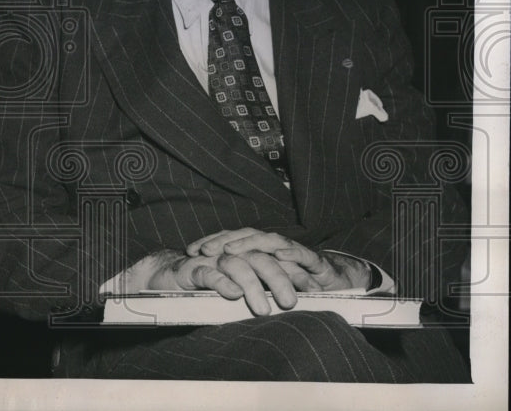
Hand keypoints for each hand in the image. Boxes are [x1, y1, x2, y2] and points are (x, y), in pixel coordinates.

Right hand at [145, 249, 300, 315]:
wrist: (164, 276)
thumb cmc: (205, 286)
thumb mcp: (238, 291)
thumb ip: (260, 294)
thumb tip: (293, 309)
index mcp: (246, 256)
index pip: (276, 259)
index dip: (295, 272)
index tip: (314, 292)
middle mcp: (232, 254)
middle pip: (260, 258)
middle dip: (279, 278)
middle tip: (291, 303)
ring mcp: (211, 259)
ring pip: (237, 264)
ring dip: (252, 286)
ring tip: (263, 309)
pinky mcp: (191, 268)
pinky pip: (208, 272)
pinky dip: (221, 282)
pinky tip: (232, 294)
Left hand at [187, 228, 370, 291]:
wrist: (337, 283)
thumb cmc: (297, 285)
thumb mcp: (264, 286)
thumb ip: (243, 284)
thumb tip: (211, 292)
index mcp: (260, 250)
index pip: (232, 240)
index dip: (212, 243)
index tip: (190, 251)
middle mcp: (275, 247)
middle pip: (246, 236)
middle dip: (223, 241)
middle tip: (204, 250)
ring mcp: (294, 252)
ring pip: (269, 241)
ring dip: (249, 244)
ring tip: (230, 250)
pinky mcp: (316, 262)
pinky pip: (303, 254)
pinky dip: (291, 252)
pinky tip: (278, 254)